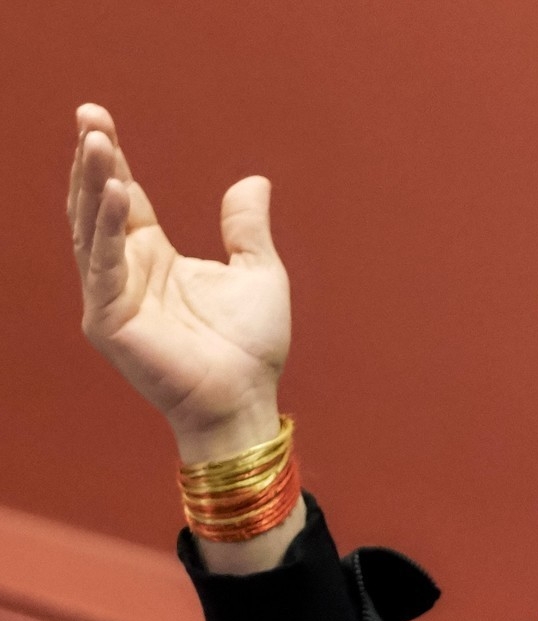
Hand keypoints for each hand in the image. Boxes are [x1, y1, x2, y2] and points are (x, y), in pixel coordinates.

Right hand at [68, 104, 291, 461]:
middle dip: (92, 161)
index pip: (122, 200)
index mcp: (153, 257)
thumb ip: (247, 226)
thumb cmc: (252, 345)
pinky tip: (116, 193)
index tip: (98, 119)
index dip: (111, 160)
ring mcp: (111, 296)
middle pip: (97, 206)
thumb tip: (254, 180)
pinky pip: (103, 266)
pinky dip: (106, 228)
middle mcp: (125, 272)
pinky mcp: (108, 320)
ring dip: (92, 184)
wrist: (246, 396)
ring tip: (98, 141)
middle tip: (89, 117)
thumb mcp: (258, 271)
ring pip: (92, 229)